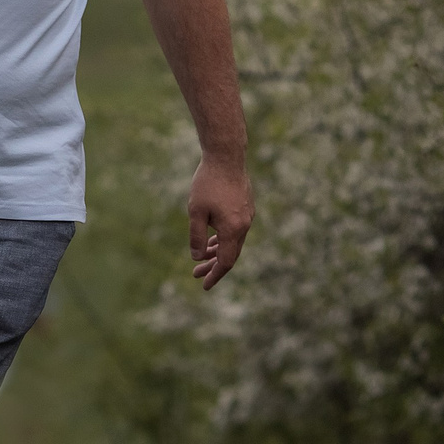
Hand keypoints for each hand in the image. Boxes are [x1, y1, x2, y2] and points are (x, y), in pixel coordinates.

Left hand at [186, 152, 253, 289]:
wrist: (226, 157)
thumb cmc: (208, 183)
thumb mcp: (196, 212)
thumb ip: (196, 237)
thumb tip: (198, 258)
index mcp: (233, 229)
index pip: (226, 261)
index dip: (215, 275)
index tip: (204, 286)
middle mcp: (244, 225)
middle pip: (230, 254)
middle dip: (213, 266)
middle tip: (196, 275)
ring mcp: (247, 216)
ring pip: (233, 242)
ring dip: (218, 251)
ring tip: (202, 259)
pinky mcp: (245, 207)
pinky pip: (235, 230)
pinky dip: (224, 238)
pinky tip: (213, 240)